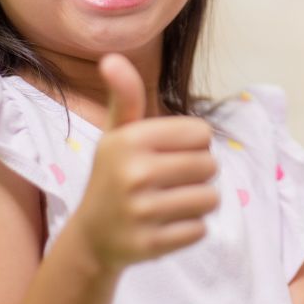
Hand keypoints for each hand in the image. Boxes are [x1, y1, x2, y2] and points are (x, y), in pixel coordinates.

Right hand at [74, 54, 219, 272]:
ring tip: (171, 201)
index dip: (192, 143)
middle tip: (169, 180)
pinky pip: (200, 230)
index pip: (201, 132)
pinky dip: (189, 228)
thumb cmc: (114, 174)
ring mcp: (142, 212)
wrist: (92, 236)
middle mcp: (134, 173)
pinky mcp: (151, 245)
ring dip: (198, 201)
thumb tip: (112, 58)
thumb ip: (124, 95)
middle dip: (197, 173)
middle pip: (209, 165)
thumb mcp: (117, 133)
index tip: (169, 153)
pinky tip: (164, 225)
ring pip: (210, 199)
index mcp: (130, 139)